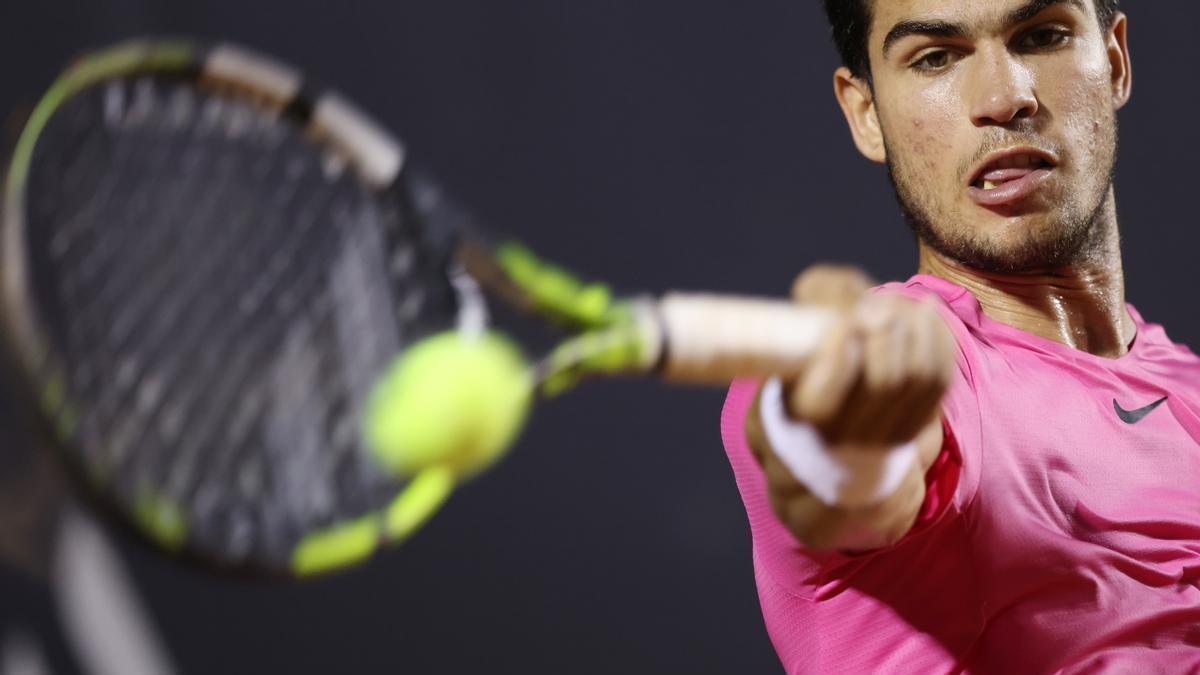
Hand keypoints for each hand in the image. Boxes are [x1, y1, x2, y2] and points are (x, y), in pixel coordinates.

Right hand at [743, 264, 955, 548]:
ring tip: (906, 303)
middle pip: (883, 382)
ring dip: (917, 330)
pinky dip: (938, 340)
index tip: (848, 317)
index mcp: (803, 412)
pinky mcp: (917, 424)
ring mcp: (885, 433)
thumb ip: (820, 294)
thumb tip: (857, 295)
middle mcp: (844, 432)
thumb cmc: (813, 351)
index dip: (840, 352)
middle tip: (882, 302)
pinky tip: (927, 313)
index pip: (825, 397)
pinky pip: (940, 379)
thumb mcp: (801, 323)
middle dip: (887, 332)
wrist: (834, 399)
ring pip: (919, 377)